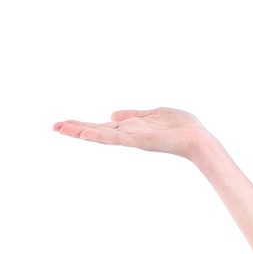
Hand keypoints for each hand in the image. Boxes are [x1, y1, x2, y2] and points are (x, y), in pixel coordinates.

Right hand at [53, 107, 209, 159]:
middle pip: (97, 131)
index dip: (84, 125)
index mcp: (132, 127)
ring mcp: (132, 138)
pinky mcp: (138, 140)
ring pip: (101, 135)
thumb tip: (112, 114)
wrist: (198, 139)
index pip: (103, 126)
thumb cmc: (183, 127)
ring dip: (80, 132)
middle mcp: (129, 134)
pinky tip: (83, 133)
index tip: (65, 123)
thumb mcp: (155, 113)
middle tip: (53, 126)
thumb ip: (134, 114)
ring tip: (60, 128)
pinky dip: (98, 135)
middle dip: (76, 129)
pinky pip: (114, 137)